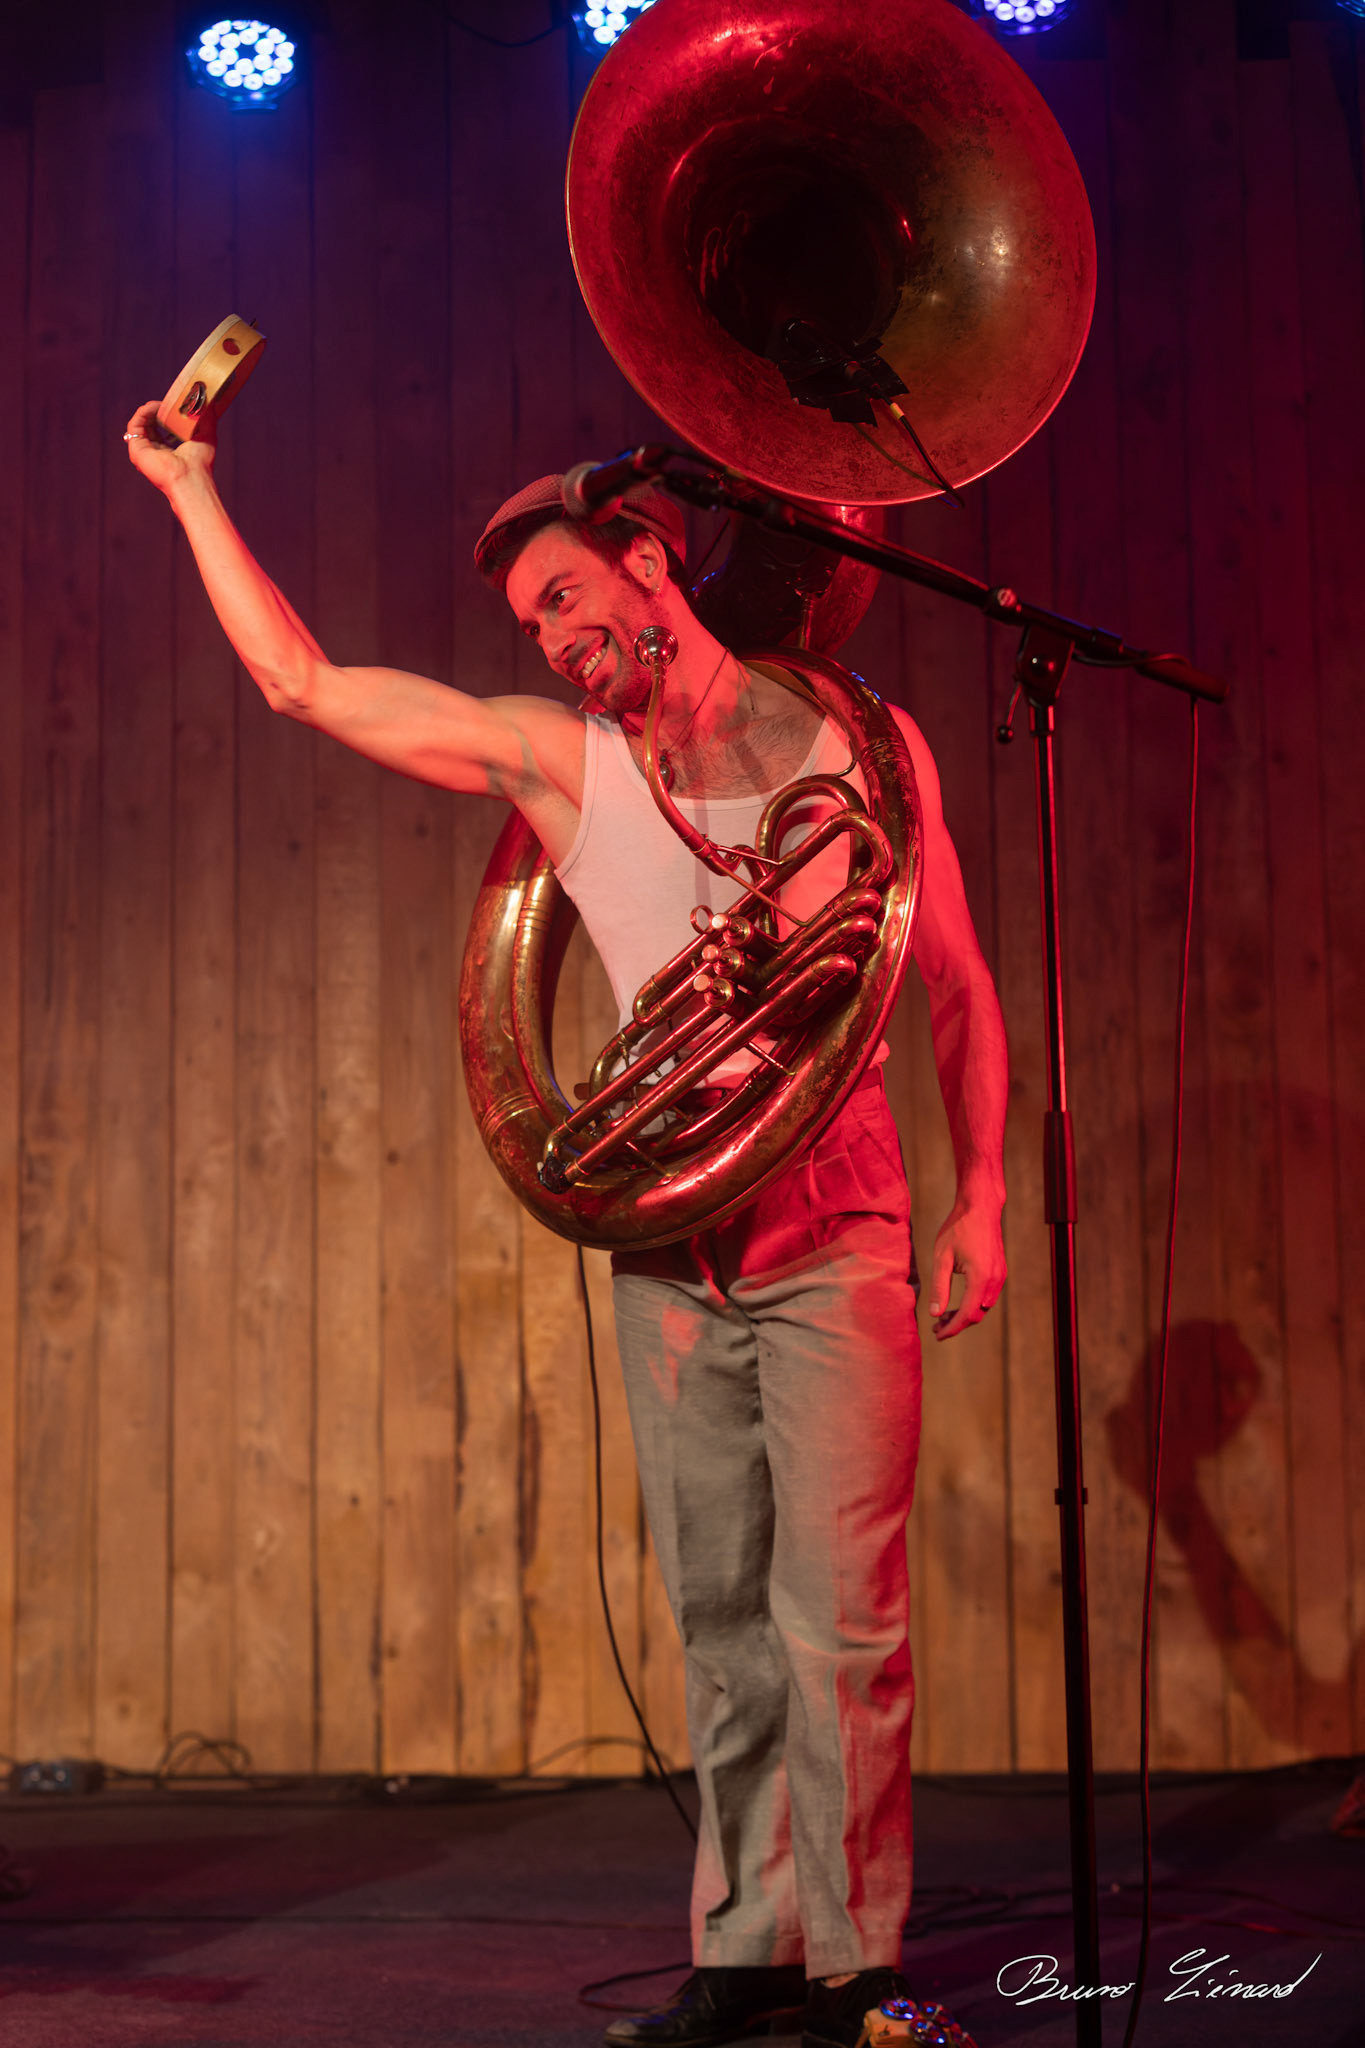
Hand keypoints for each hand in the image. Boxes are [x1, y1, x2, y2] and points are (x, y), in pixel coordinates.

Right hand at [123, 399, 215, 495]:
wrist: (189, 478)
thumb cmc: (199, 463)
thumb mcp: (207, 434)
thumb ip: (207, 418)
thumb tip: (211, 403)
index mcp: (170, 451)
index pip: (163, 428)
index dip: (168, 414)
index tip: (176, 406)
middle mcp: (155, 452)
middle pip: (151, 424)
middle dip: (158, 410)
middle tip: (168, 403)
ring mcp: (145, 451)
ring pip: (141, 423)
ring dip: (150, 410)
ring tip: (162, 404)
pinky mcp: (136, 449)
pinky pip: (134, 425)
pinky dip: (142, 413)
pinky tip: (153, 407)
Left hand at [927, 1197, 1006, 1340]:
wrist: (980, 1208)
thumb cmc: (958, 1229)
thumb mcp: (942, 1257)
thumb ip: (939, 1287)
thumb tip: (934, 1314)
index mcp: (981, 1278)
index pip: (967, 1314)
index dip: (952, 1329)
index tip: (937, 1336)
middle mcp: (995, 1280)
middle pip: (977, 1315)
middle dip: (956, 1324)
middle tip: (936, 1326)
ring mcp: (1000, 1276)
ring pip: (983, 1307)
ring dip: (965, 1314)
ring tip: (943, 1315)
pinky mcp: (1000, 1272)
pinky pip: (987, 1296)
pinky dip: (973, 1303)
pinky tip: (957, 1301)